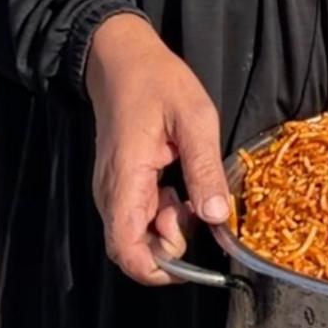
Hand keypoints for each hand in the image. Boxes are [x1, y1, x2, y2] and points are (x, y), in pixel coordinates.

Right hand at [83, 13, 230, 285]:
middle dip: (169, 245)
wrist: (121, 58)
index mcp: (125, 179)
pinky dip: (161, 213)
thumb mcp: (194, 118)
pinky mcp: (119, 185)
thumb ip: (204, 168)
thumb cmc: (157, 82)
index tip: (192, 260)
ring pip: (136, 235)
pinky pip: (137, 216)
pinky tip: (179, 186)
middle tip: (195, 208)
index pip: (126, 249)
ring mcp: (112, 190)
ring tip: (189, 191)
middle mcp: (111, 192)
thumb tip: (217, 217)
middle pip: (133, 249)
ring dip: (167, 228)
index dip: (157, 268)